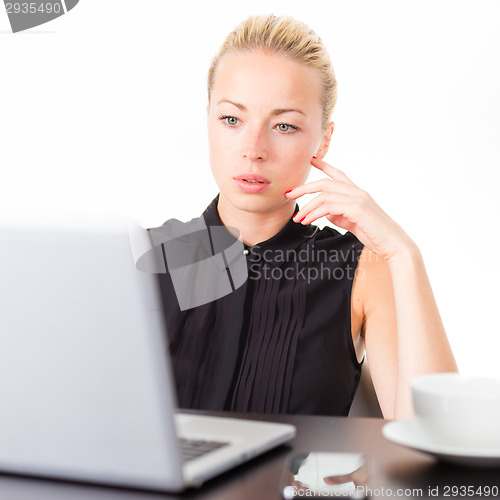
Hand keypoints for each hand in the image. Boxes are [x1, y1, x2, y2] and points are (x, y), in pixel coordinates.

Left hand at [286, 157, 414, 261]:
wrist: (395, 245)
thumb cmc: (376, 235)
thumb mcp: (353, 223)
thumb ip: (340, 216)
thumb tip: (326, 213)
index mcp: (357, 193)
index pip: (338, 174)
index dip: (324, 165)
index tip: (311, 159)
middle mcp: (358, 192)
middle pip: (325, 182)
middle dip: (304, 187)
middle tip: (289, 194)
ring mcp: (358, 199)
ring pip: (324, 195)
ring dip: (307, 206)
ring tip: (297, 218)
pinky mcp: (357, 209)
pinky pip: (329, 206)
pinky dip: (314, 213)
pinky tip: (307, 221)